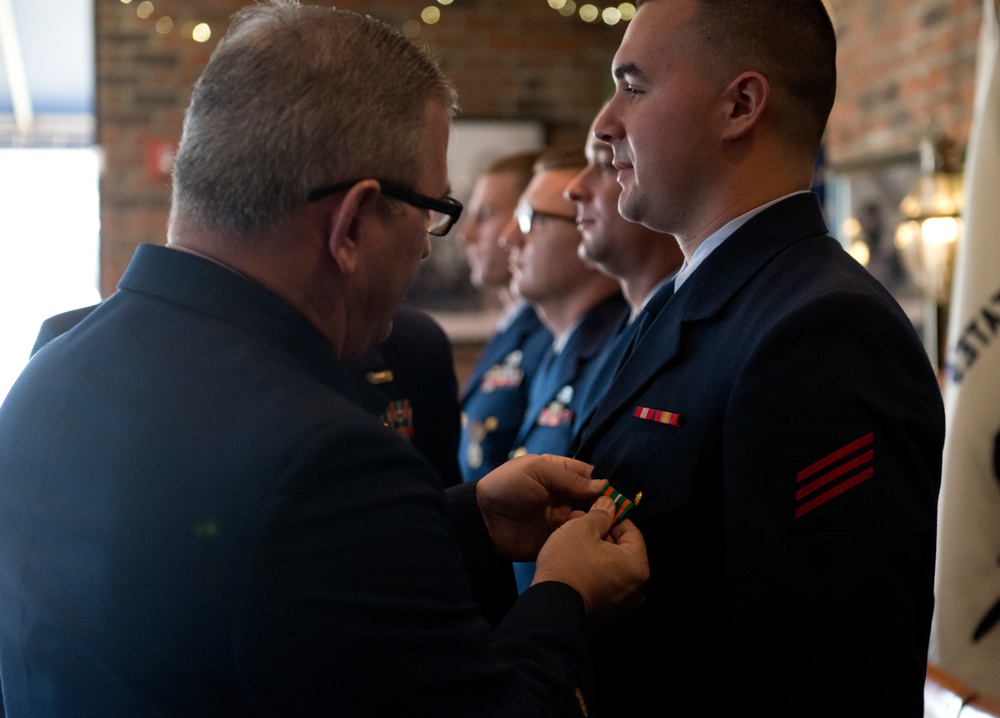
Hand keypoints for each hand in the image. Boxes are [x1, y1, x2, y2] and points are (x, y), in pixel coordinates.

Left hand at [476, 453, 603, 560]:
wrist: (483, 519)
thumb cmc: (507, 486)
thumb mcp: (537, 470)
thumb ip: (568, 478)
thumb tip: (602, 486)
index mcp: (559, 474)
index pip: (589, 476)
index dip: (603, 483)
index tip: (615, 492)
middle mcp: (564, 496)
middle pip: (593, 499)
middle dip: (605, 504)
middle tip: (614, 511)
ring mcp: (561, 518)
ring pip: (589, 519)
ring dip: (597, 520)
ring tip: (600, 522)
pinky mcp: (557, 538)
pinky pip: (577, 538)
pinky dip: (585, 537)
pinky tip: (589, 536)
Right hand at [533, 497, 648, 621]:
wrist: (550, 608)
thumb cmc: (570, 563)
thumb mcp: (582, 528)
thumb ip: (600, 514)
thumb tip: (610, 504)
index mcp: (638, 566)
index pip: (631, 531)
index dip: (612, 516)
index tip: (594, 510)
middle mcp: (637, 588)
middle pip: (622, 551)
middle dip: (601, 534)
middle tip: (578, 523)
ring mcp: (622, 605)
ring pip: (612, 567)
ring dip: (596, 552)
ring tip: (572, 542)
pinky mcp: (607, 615)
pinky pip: (604, 584)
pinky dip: (593, 572)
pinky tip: (573, 564)